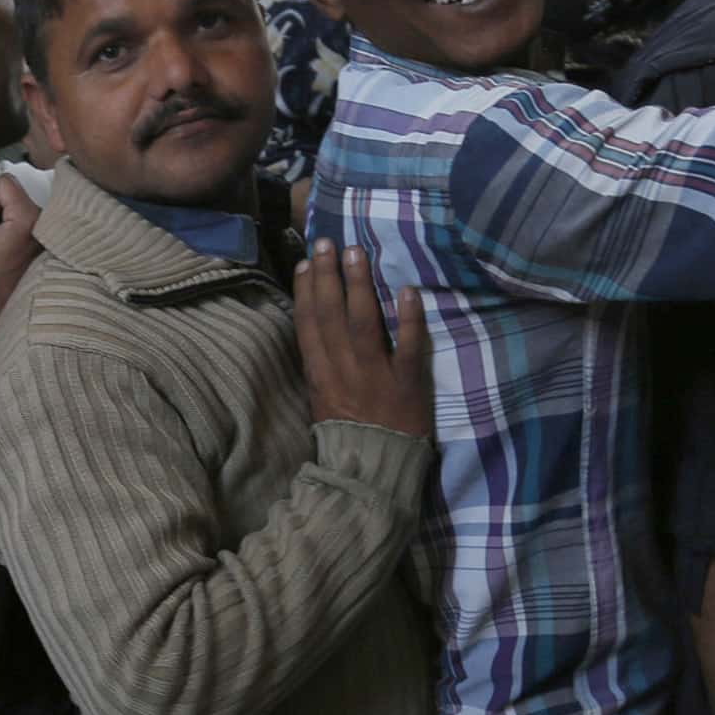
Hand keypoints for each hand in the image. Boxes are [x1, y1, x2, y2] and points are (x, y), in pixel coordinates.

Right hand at [0, 169, 43, 330]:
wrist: (7, 308)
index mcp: (29, 216)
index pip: (5, 181)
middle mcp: (44, 217)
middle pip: (13, 191)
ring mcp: (47, 226)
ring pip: (17, 203)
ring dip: (3, 216)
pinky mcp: (45, 235)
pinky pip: (24, 215)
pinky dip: (12, 224)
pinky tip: (8, 246)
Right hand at [294, 241, 430, 438]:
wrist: (373, 472)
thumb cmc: (347, 438)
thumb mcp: (321, 402)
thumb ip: (321, 368)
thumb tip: (317, 332)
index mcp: (320, 375)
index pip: (308, 325)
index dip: (306, 291)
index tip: (306, 263)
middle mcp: (344, 369)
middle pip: (332, 314)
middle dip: (328, 276)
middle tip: (327, 243)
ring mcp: (376, 374)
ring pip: (364, 322)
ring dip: (359, 285)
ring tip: (356, 253)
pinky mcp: (407, 383)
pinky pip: (408, 346)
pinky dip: (408, 319)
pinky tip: (406, 290)